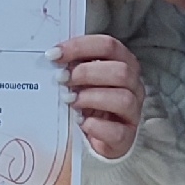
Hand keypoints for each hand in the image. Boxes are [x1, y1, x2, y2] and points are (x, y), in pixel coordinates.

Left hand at [53, 34, 143, 159]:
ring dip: (91, 97)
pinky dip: (96, 126)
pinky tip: (80, 123)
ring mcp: (132, 112)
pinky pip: (117, 131)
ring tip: (70, 100)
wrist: (94, 138)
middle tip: (62, 79)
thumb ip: (72, 67)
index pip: (108, 46)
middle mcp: (133, 85)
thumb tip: (52, 58)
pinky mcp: (126, 137)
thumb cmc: (87, 104)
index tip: (54, 54)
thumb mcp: (80, 81)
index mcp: (123, 64)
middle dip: (86, 73)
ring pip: (123, 98)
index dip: (80, 47)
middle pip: (120, 71)